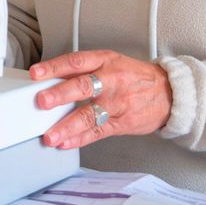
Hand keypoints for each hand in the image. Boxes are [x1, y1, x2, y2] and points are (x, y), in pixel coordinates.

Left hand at [30, 49, 172, 148]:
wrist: (169, 93)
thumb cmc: (134, 77)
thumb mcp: (111, 62)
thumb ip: (84, 70)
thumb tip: (50, 79)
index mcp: (105, 61)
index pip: (76, 61)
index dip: (54, 67)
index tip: (36, 73)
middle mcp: (111, 80)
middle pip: (83, 86)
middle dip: (60, 95)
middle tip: (42, 102)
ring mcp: (117, 103)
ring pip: (89, 115)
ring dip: (67, 126)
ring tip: (50, 135)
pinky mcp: (121, 123)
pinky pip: (98, 132)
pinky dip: (80, 139)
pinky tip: (66, 143)